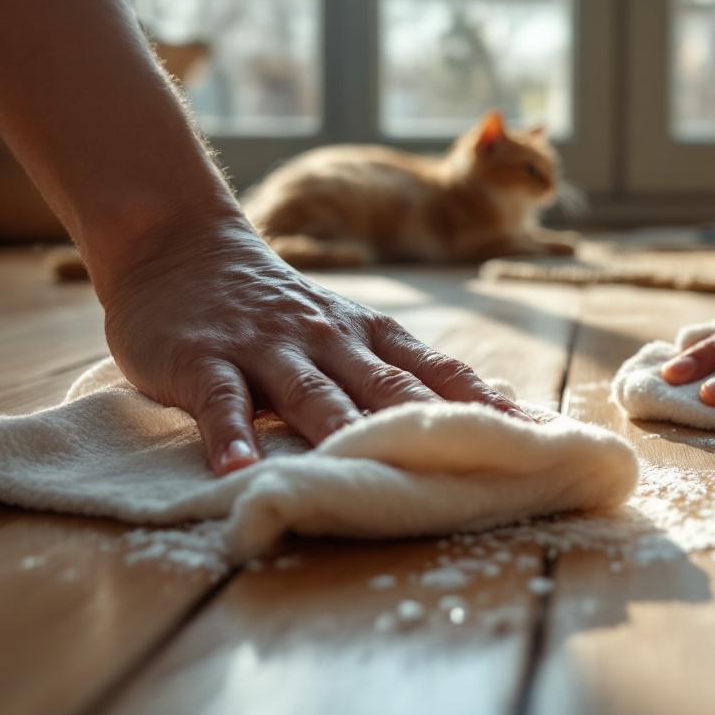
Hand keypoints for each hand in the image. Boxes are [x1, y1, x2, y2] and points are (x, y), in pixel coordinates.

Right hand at [99, 215, 526, 474]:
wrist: (181, 244)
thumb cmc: (277, 308)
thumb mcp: (345, 331)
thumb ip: (396, 371)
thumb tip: (478, 413)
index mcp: (370, 336)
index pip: (439, 373)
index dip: (484, 405)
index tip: (532, 437)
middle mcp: (329, 339)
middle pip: (387, 387)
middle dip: (431, 426)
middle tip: (471, 467)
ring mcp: (267, 348)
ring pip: (313, 393)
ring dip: (340, 430)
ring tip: (360, 471)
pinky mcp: (205, 360)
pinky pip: (222, 402)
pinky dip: (232, 435)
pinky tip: (240, 469)